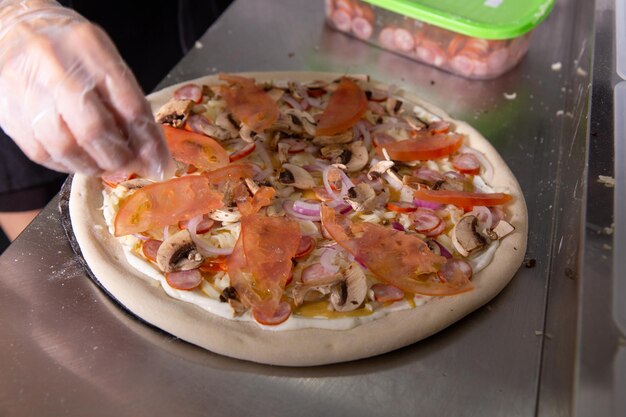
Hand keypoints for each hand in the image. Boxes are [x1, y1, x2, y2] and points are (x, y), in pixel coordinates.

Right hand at [0, 0, 172, 178]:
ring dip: (94, 166)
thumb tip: (148, 146)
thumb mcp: (104, 58)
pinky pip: (43, 153)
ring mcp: (28, 91)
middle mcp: (56, 68)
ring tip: (106, 166)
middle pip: (94, 129)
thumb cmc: (69, 48)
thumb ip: (125, 97)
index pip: (129, 105)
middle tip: (131, 166)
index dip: (148, 142)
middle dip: (119, 157)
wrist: (14, 30)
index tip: (159, 162)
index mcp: (90, 50)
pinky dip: (68, 165)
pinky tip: (81, 161)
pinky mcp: (11, 113)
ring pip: (66, 147)